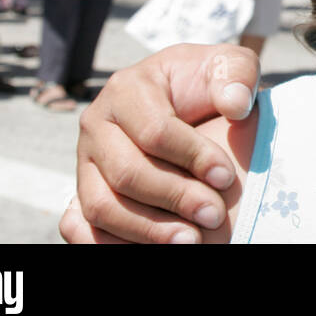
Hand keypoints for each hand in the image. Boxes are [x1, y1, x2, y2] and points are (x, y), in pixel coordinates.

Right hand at [60, 43, 260, 243]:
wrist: (185, 100)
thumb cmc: (207, 84)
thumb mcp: (228, 66)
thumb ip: (236, 76)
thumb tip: (235, 106)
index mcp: (127, 88)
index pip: (155, 131)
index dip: (192, 156)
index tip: (226, 176)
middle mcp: (96, 124)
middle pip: (127, 173)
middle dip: (174, 198)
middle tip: (214, 215)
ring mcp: (84, 161)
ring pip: (102, 205)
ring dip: (147, 230)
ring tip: (190, 240)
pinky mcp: (81, 190)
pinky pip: (78, 225)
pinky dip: (108, 244)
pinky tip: (154, 249)